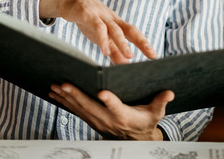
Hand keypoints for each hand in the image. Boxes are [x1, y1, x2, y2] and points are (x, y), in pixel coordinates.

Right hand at [39, 0, 155, 63]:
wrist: (68, 1)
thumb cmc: (87, 19)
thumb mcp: (101, 37)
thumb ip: (113, 51)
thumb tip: (126, 65)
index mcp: (116, 24)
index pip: (134, 34)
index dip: (145, 44)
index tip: (155, 56)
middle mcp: (112, 19)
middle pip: (130, 29)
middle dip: (142, 42)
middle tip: (152, 55)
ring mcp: (100, 16)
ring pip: (115, 29)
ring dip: (123, 43)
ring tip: (130, 56)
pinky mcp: (88, 15)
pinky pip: (98, 27)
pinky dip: (102, 38)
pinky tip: (105, 51)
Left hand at [49, 83, 172, 139]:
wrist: (135, 139)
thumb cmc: (146, 121)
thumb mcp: (156, 113)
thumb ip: (161, 102)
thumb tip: (169, 93)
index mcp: (124, 116)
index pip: (116, 108)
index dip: (110, 101)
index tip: (102, 92)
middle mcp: (108, 120)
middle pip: (90, 107)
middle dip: (76, 95)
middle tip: (64, 84)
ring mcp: (98, 121)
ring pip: (80, 109)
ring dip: (66, 98)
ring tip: (54, 87)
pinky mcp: (92, 120)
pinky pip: (76, 111)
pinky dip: (65, 103)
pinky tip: (55, 94)